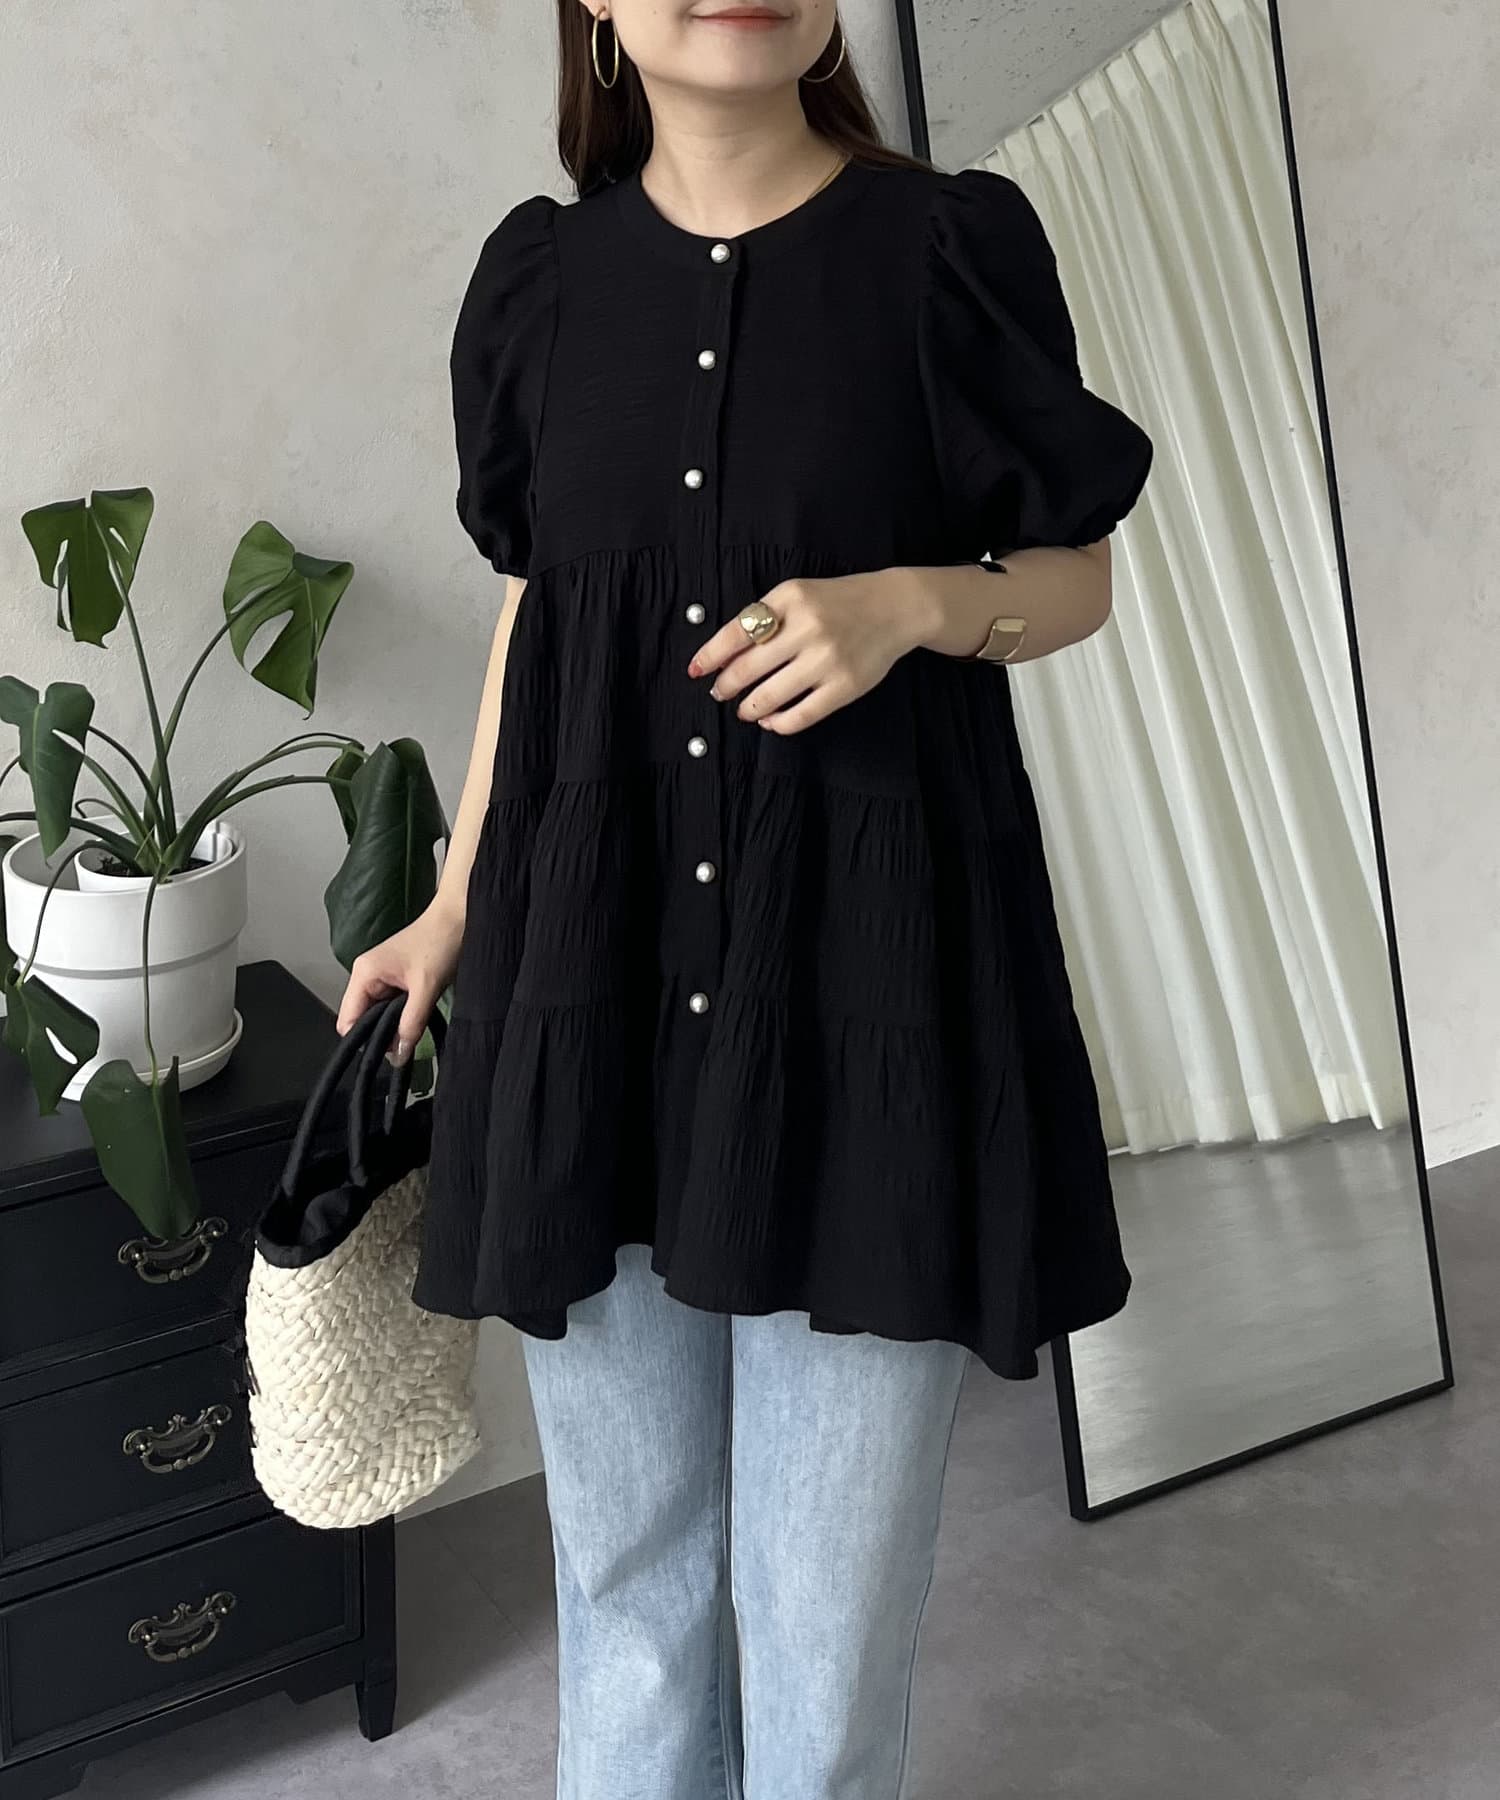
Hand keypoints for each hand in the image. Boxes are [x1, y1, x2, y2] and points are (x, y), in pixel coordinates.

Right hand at [335, 897, 466, 1063]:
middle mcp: (366, 975)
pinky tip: (417, 1016)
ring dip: (394, 1025)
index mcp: (364, 973)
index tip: (387, 1051)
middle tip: (406, 1042)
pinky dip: (402, 1015)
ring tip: (415, 1026)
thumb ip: (411, 1023)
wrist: (459, 916)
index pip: (347, 1020)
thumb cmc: (440, 942)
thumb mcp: (426, 987)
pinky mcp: (395, 979)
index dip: (363, 1039)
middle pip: (361, 1019)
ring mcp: (380, 977)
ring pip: (377, 1014)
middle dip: (381, 1034)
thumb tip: (398, 1055)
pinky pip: (391, 1006)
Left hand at [687, 569, 935, 734]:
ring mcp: (827, 659)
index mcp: (789, 599)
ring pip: (770, 696)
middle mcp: (807, 628)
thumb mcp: (798, 594)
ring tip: (744, 710)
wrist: (894, 608)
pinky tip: (770, 720)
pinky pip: (801, 715)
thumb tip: (724, 657)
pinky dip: (778, 723)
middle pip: (748, 668)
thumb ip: (764, 618)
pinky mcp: (845, 686)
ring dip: (748, 708)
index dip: (710, 656)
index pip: (737, 632)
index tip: (696, 670)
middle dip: (726, 686)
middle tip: (719, 693)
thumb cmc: (838, 602)